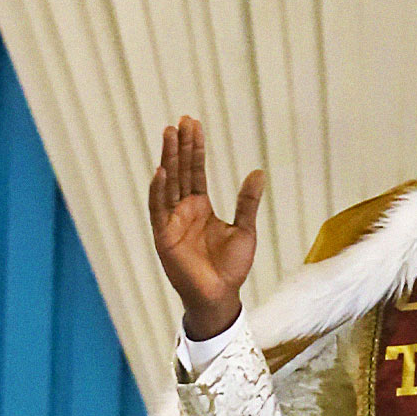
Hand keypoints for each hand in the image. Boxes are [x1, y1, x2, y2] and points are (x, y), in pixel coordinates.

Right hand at [147, 116, 264, 339]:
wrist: (221, 294)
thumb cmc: (231, 266)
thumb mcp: (244, 229)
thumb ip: (247, 202)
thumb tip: (257, 172)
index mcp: (201, 207)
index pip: (195, 171)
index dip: (194, 149)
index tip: (193, 125)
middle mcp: (183, 210)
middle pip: (180, 171)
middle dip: (180, 146)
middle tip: (181, 121)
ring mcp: (172, 221)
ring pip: (168, 183)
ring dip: (168, 159)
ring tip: (169, 134)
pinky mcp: (163, 235)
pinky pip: (158, 208)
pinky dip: (159, 190)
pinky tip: (161, 170)